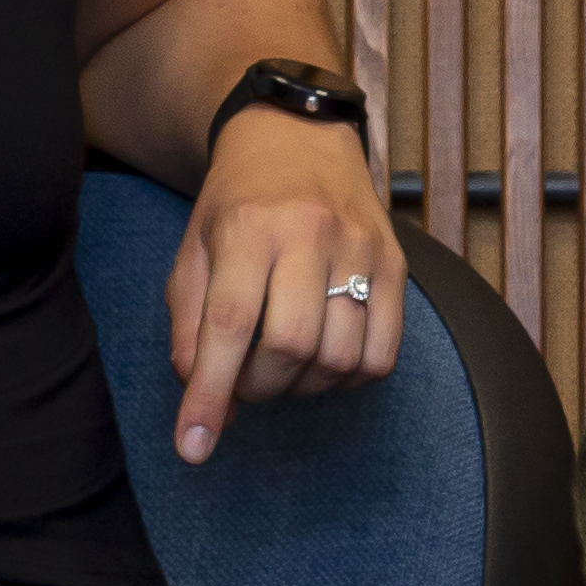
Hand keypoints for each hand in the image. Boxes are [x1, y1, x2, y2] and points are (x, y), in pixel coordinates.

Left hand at [163, 108, 405, 462]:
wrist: (298, 137)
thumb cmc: (237, 204)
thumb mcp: (193, 252)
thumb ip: (190, 325)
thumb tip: (201, 397)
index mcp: (247, 227)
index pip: (229, 324)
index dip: (210, 395)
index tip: (192, 448)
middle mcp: (309, 233)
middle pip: (290, 345)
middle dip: (259, 387)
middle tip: (244, 379)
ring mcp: (361, 248)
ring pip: (340, 357)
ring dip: (302, 387)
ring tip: (281, 366)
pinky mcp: (396, 264)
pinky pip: (382, 354)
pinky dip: (348, 378)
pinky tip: (323, 358)